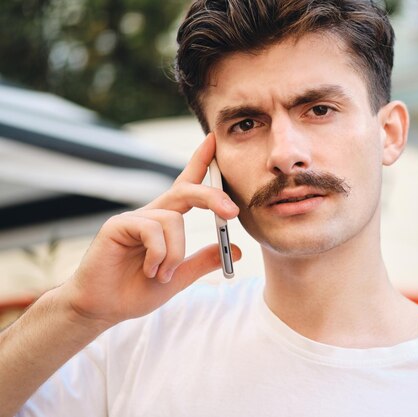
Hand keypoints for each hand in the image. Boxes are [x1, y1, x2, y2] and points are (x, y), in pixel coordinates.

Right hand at [61, 133, 240, 326]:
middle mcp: (152, 214)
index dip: (200, 162)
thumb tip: (239, 250)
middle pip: (186, 191)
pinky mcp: (117, 225)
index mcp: (166, 222)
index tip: (214, 140)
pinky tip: (150, 270)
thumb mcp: (180, 276)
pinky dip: (159, 254)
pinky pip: (152, 230)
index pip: (187, 185)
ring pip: (173, 220)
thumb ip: (204, 261)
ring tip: (163, 274)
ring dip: (175, 253)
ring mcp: (134, 218)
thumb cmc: (136, 290)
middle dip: (212, 196)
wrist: (102, 308)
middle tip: (232, 213)